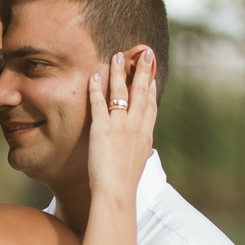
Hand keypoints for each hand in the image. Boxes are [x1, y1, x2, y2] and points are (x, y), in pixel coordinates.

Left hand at [86, 48, 158, 195]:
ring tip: (118, 56)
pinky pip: (98, 104)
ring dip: (119, 72)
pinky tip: (93, 76)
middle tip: (145, 53)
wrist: (117, 192)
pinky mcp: (102, 129)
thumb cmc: (125, 184)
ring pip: (120, 93)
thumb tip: (144, 149)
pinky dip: (95, 89)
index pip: (151, 106)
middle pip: (141, 92)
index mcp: (146, 135)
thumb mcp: (139, 163)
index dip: (152, 89)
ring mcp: (119, 126)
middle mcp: (135, 126)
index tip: (151, 76)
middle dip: (142, 71)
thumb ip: (141, 150)